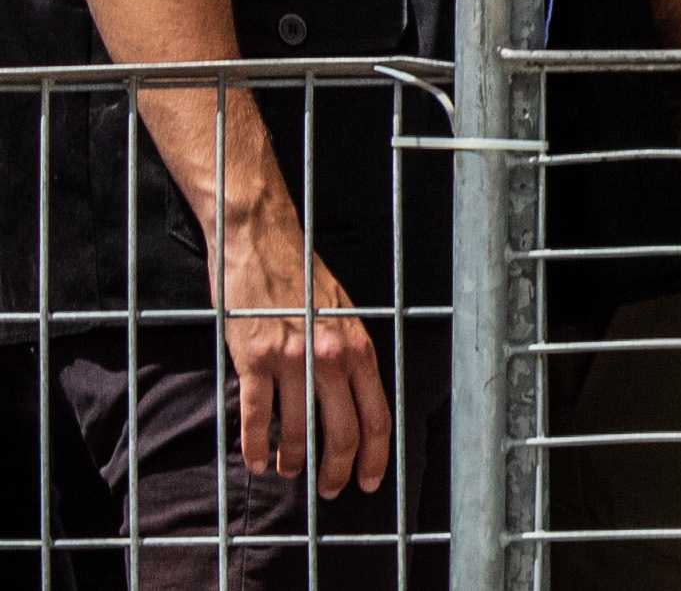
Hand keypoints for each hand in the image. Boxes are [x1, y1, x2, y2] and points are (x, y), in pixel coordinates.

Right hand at [214, 203, 391, 496]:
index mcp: (358, 345)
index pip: (378, 415)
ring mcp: (292, 357)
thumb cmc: (302, 277)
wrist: (262, 239)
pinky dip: (256, 447)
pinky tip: (257, 461)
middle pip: (343, 432)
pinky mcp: (254, 357)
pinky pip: (257, 417)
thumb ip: (350, 355)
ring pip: (298, 431)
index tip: (370, 481)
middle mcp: (331, 355)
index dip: (375, 456)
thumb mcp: (343, 314)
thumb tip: (355, 402)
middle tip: (329, 490)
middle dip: (337, 471)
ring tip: (289, 473)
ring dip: (294, 461)